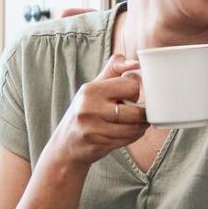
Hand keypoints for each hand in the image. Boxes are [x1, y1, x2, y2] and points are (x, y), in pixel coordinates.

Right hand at [47, 52, 147, 174]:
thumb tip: (136, 63)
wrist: (65, 145)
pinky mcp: (99, 144)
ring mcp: (94, 129)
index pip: (131, 86)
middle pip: (136, 112)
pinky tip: (129, 132)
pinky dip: (134, 136)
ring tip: (137, 123)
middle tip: (141, 112)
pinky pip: (128, 140)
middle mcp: (90, 108)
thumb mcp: (93, 87)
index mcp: (91, 90)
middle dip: (142, 113)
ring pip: (134, 128)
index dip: (136, 91)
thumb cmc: (83, 112)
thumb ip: (114, 69)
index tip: (132, 95)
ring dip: (141, 126)